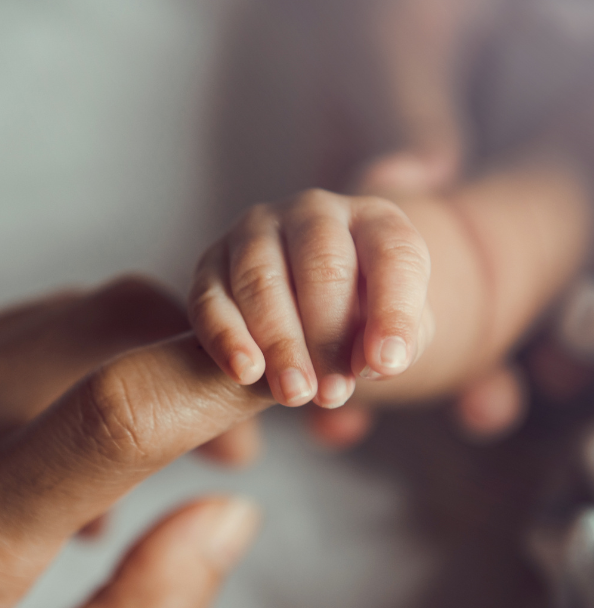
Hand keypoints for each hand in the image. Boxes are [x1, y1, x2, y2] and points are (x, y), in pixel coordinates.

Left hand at [0, 278, 271, 607]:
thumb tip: (230, 514)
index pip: (122, 411)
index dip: (223, 380)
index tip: (283, 383)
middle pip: (98, 325)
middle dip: (188, 361)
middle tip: (222, 441)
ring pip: (45, 321)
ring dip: (111, 370)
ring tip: (104, 476)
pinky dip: (35, 377)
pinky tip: (17, 459)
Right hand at [189, 189, 432, 409]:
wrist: (305, 315)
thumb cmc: (360, 322)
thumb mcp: (394, 334)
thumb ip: (397, 346)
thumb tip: (370, 363)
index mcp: (373, 220)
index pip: (394, 254)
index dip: (393, 311)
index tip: (385, 366)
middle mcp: (313, 213)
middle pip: (322, 265)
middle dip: (328, 336)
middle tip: (332, 393)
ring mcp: (255, 232)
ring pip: (262, 281)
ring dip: (280, 344)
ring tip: (295, 394)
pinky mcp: (210, 263)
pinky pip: (212, 299)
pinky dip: (227, 337)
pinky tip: (246, 372)